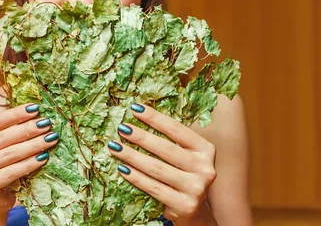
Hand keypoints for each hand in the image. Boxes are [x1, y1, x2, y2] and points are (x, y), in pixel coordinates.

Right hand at [0, 103, 58, 216]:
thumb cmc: (0, 166)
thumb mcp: (1, 145)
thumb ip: (10, 128)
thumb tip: (34, 108)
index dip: (16, 114)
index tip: (36, 108)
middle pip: (3, 138)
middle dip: (28, 129)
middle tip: (47, 123)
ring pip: (9, 154)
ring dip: (33, 145)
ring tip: (50, 138)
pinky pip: (11, 172)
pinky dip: (29, 164)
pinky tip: (43, 157)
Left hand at [107, 103, 215, 223]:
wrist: (195, 211)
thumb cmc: (184, 175)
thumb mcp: (186, 155)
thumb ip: (172, 140)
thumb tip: (139, 116)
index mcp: (206, 149)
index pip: (177, 130)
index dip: (155, 118)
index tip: (135, 108)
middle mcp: (205, 168)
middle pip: (166, 149)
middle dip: (141, 137)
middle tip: (122, 128)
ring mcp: (196, 188)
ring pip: (157, 168)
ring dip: (132, 156)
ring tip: (115, 147)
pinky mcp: (184, 205)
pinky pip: (153, 188)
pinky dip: (135, 177)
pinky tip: (122, 169)